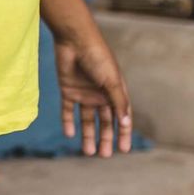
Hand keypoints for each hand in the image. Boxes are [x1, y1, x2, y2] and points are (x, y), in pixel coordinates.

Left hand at [53, 26, 133, 156]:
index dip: (123, 133)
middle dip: (105, 138)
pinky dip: (69, 122)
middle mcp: (100, 94)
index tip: (124, 149)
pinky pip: (68, 110)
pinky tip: (69, 134)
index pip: (121, 117)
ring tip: (88, 152)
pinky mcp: (68, 90)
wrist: (74, 39)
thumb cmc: (98, 57)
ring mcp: (84, 93)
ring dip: (88, 135)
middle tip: (104, 155)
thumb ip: (118, 102)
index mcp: (115, 91)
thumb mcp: (111, 81)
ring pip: (87, 119)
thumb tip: (125, 123)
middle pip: (104, 121)